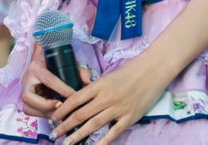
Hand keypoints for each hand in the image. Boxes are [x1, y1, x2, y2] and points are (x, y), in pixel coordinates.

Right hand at [21, 43, 93, 117]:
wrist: (43, 56)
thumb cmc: (57, 60)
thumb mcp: (68, 61)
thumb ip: (80, 70)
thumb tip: (89, 81)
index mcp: (37, 66)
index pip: (49, 80)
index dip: (62, 89)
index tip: (73, 96)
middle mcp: (27, 78)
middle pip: (29, 97)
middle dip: (46, 106)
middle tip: (61, 107)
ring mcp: (24, 88)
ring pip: (27, 107)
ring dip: (43, 113)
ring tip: (59, 113)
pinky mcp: (26, 97)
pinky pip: (29, 110)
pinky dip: (41, 114)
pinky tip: (54, 112)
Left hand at [48, 54, 170, 143]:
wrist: (154, 69)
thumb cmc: (132, 69)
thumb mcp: (110, 74)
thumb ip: (96, 86)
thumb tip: (81, 95)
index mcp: (100, 84)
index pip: (75, 99)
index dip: (62, 110)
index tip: (53, 117)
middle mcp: (106, 97)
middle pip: (81, 114)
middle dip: (65, 125)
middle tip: (54, 134)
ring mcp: (118, 108)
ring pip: (93, 125)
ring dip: (77, 135)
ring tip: (66, 143)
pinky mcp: (130, 117)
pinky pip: (113, 133)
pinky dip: (102, 142)